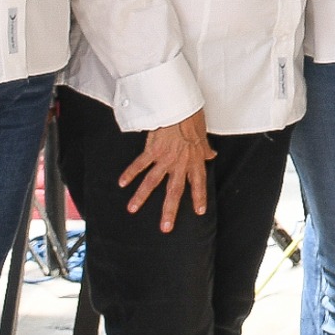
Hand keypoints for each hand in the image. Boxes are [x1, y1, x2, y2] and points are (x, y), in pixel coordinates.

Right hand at [121, 111, 213, 231]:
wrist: (180, 107)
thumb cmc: (192, 119)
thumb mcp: (203, 136)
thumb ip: (205, 149)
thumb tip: (212, 155)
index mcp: (194, 160)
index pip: (198, 183)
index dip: (199, 197)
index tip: (199, 212)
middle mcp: (180, 163)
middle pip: (174, 191)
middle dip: (169, 210)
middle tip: (165, 227)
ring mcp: (165, 158)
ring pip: (153, 182)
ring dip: (142, 196)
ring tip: (133, 209)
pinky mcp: (152, 151)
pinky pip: (140, 164)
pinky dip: (130, 173)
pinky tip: (122, 183)